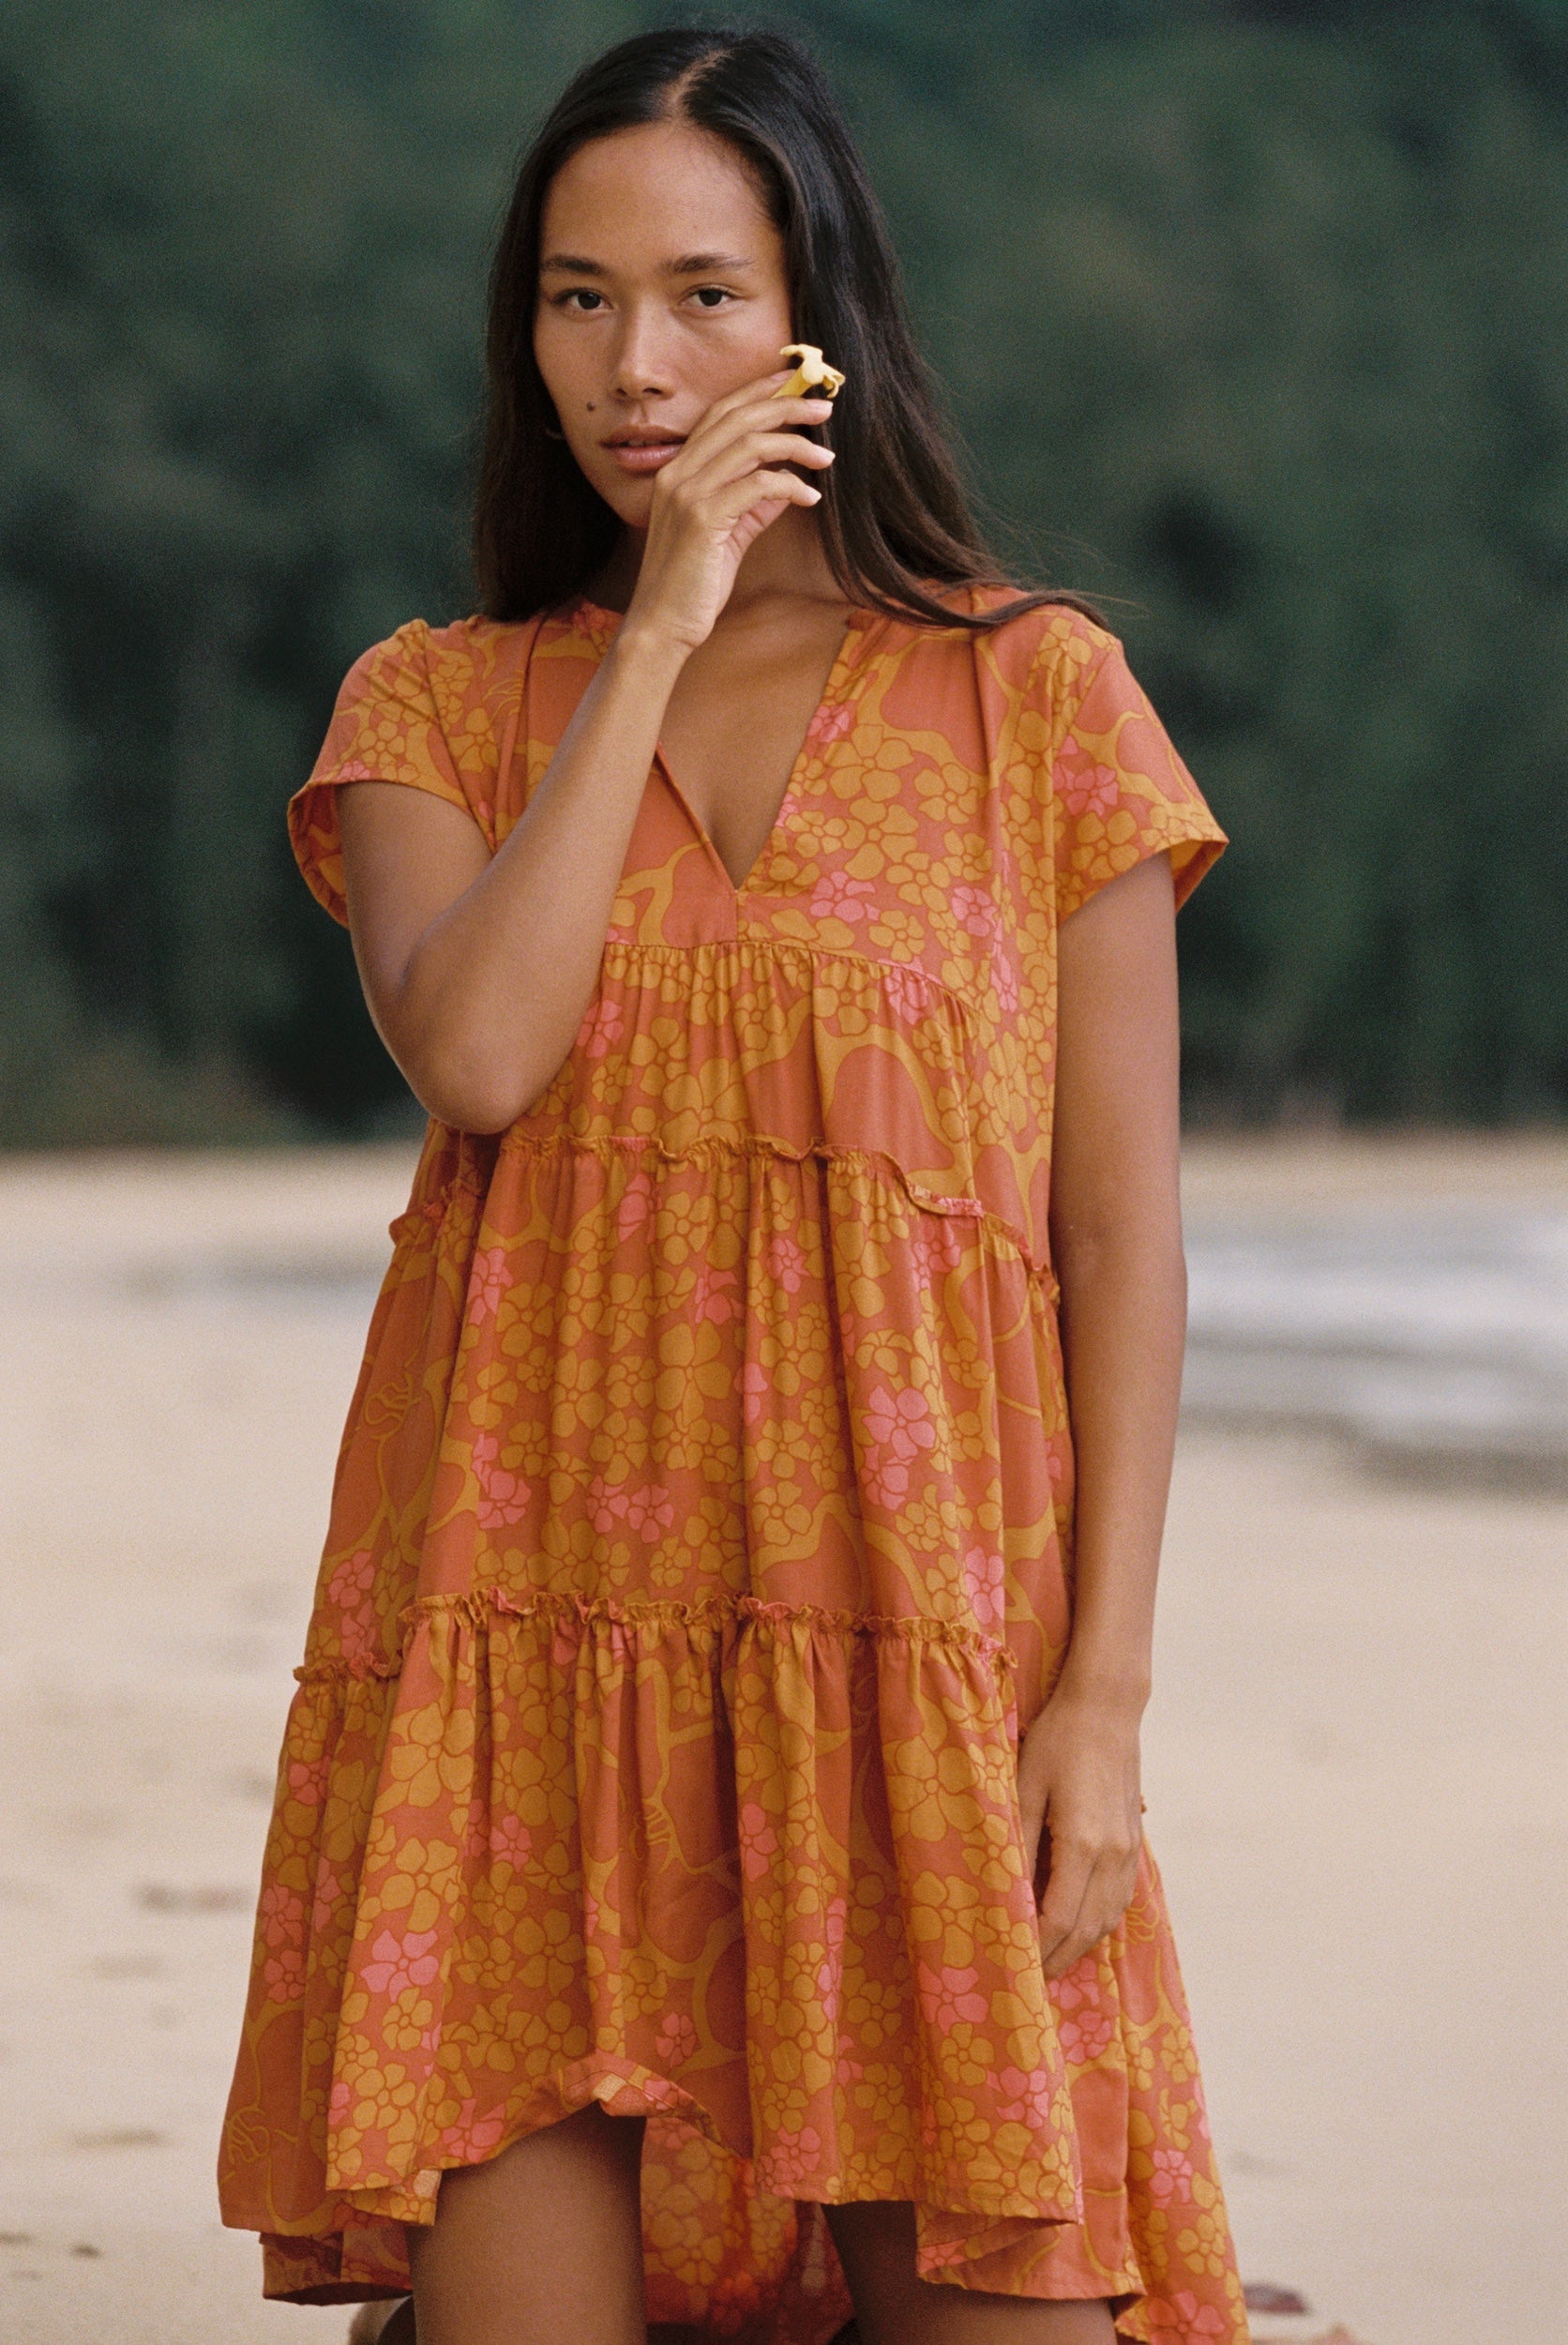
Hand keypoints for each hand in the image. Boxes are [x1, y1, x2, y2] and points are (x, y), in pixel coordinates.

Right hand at [623, 372, 836, 653]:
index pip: (721, 413)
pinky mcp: (703, 518)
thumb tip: (786, 481)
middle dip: (785, 404)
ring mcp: (687, 493)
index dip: (759, 391)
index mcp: (678, 470)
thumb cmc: (693, 584)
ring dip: (795, 444)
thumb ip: (752, 504)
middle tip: (824, 406)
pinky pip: (758, 485)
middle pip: (737, 417)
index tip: (794, 381)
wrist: (662, 626)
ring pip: (749, 444)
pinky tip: (810, 496)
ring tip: (825, 454)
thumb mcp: (727, 535)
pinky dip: (790, 485)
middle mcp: (678, 472)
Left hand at [1015, 1685, 1142, 1978]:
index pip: (1058, 1919)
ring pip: (1107, 1920)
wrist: (1107, 1708)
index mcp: (1083, 1845)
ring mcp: (1128, 1851)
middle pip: (1085, 1930)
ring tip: (1048, 1961)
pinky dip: (1096, 1923)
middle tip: (1025, 1980)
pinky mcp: (1133, 1842)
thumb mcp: (1024, 1785)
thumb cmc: (1058, 1740)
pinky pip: (1117, 1900)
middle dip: (1056, 1960)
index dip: (1035, 1949)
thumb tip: (1005, 1892)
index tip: (1011, 1967)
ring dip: (1078, 1946)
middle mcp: (1113, 1856)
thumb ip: (1017, 1842)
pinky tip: (1077, 1926)